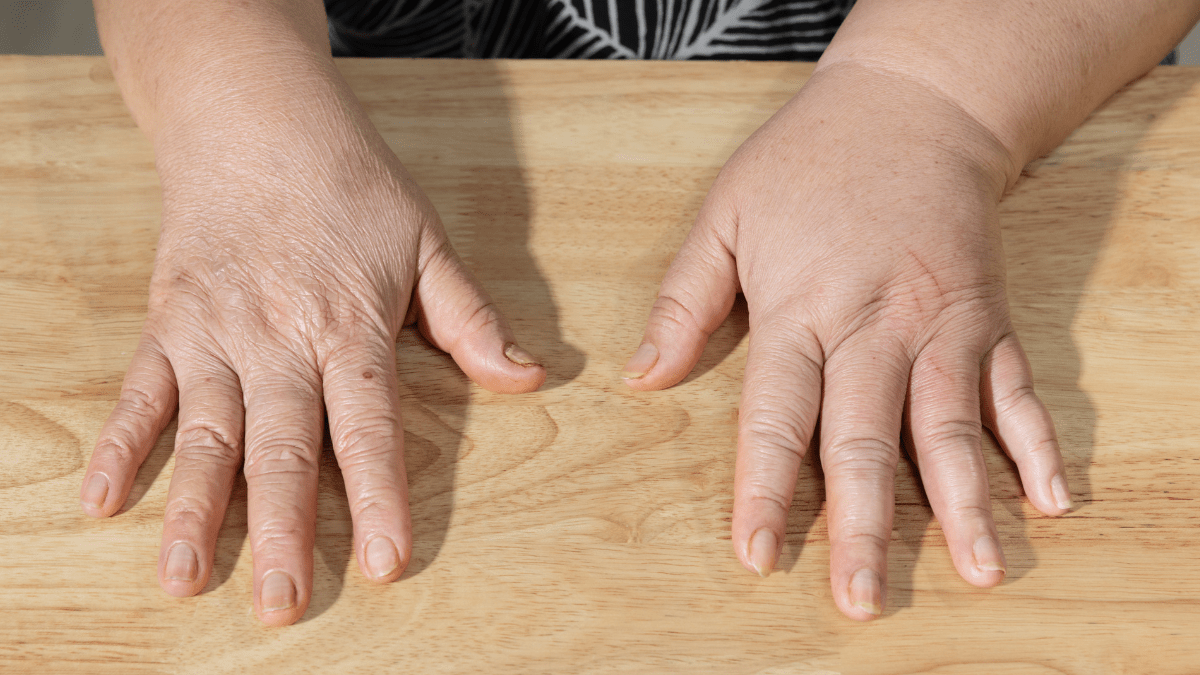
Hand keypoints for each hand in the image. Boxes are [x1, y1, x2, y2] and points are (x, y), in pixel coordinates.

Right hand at [78, 111, 544, 625]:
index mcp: (348, 326)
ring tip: (185, 580)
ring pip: (206, 434)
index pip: (368, 427)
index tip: (386, 562)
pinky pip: (140, 392)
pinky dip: (120, 445)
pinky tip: (102, 501)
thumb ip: (470, 318)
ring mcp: (215, 335)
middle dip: (284, 531)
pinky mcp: (168, 323)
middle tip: (281, 604)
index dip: (380, 496)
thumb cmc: (351, 183)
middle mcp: (278, 340)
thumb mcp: (427, 242)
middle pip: (282, 449)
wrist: (257, 118)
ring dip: (194, 511)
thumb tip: (529, 377)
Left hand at [623, 63, 1070, 619]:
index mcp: (802, 309)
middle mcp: (876, 328)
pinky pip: (1015, 389)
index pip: (779, 418)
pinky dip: (1035, 444)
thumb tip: (642, 376)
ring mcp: (941, 326)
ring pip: (950, 428)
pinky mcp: (987, 317)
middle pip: (869, 441)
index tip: (759, 556)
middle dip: (866, 526)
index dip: (767, 491)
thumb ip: (684, 300)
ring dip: (963, 505)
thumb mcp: (724, 214)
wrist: (913, 105)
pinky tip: (1047, 500)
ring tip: (974, 572)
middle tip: (863, 601)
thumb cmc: (805, 162)